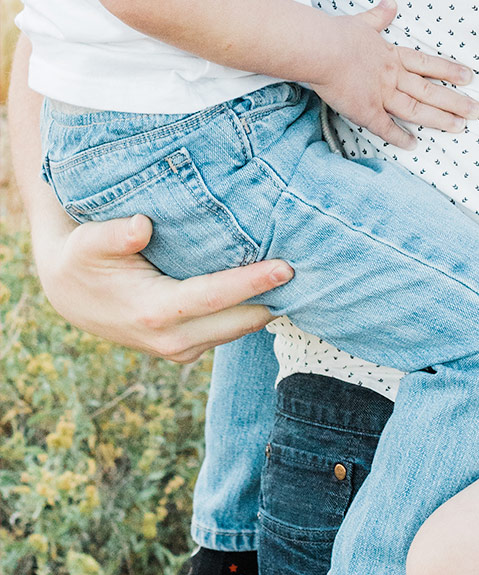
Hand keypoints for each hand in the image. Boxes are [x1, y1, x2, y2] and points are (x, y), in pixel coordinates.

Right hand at [38, 212, 293, 365]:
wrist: (67, 292)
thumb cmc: (82, 258)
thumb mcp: (88, 241)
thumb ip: (114, 235)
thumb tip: (141, 226)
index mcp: (152, 312)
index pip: (214, 297)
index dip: (251, 283)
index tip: (286, 267)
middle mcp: (169, 339)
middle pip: (237, 322)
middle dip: (274, 299)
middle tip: (315, 270)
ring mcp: (177, 348)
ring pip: (236, 331)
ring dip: (265, 308)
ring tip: (304, 279)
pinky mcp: (183, 347)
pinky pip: (226, 332)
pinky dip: (249, 314)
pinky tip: (272, 290)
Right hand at [308, 0, 478, 150]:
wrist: (322, 49)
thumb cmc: (338, 34)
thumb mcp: (364, 22)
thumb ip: (379, 15)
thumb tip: (390, 2)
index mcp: (392, 56)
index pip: (427, 65)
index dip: (449, 71)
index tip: (470, 77)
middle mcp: (392, 77)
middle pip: (430, 91)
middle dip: (455, 101)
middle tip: (477, 111)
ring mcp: (381, 95)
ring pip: (416, 110)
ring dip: (439, 119)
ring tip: (460, 127)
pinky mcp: (365, 111)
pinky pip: (385, 128)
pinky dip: (399, 137)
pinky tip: (414, 145)